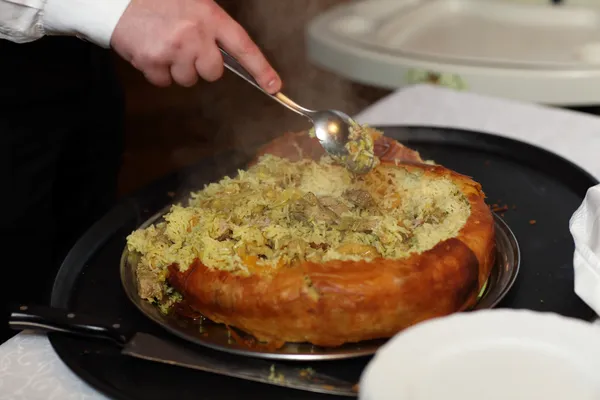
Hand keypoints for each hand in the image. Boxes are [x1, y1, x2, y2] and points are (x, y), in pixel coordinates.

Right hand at [110, 0, 280, 91]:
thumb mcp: (193, 3)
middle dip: (201, 65)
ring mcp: (173, 50)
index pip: (243, 47)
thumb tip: (226, 55)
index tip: (274, 87)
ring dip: (177, 68)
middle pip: (213, 73)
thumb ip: (212, 27)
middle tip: (184, 45)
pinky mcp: (152, 62)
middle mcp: (195, 35)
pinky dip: (157, 72)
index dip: (261, 69)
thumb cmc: (158, 2)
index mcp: (209, 16)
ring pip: (188, 79)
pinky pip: (164, 82)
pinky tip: (150, 50)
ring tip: (164, 44)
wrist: (117, 1)